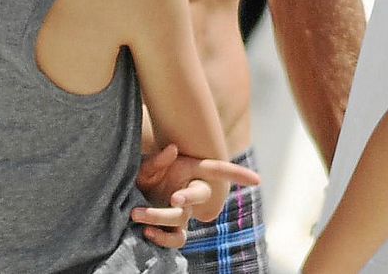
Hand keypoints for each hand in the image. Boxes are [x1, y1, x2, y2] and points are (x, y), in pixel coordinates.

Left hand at [133, 144, 260, 246]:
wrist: (130, 194)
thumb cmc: (144, 175)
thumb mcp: (147, 165)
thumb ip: (158, 159)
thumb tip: (173, 149)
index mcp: (191, 171)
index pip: (218, 170)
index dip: (237, 174)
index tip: (257, 181)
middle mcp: (191, 192)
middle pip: (201, 194)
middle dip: (190, 196)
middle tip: (174, 198)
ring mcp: (183, 212)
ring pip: (182, 218)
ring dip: (160, 217)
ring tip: (137, 213)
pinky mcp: (173, 229)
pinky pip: (176, 239)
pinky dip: (162, 238)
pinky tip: (146, 232)